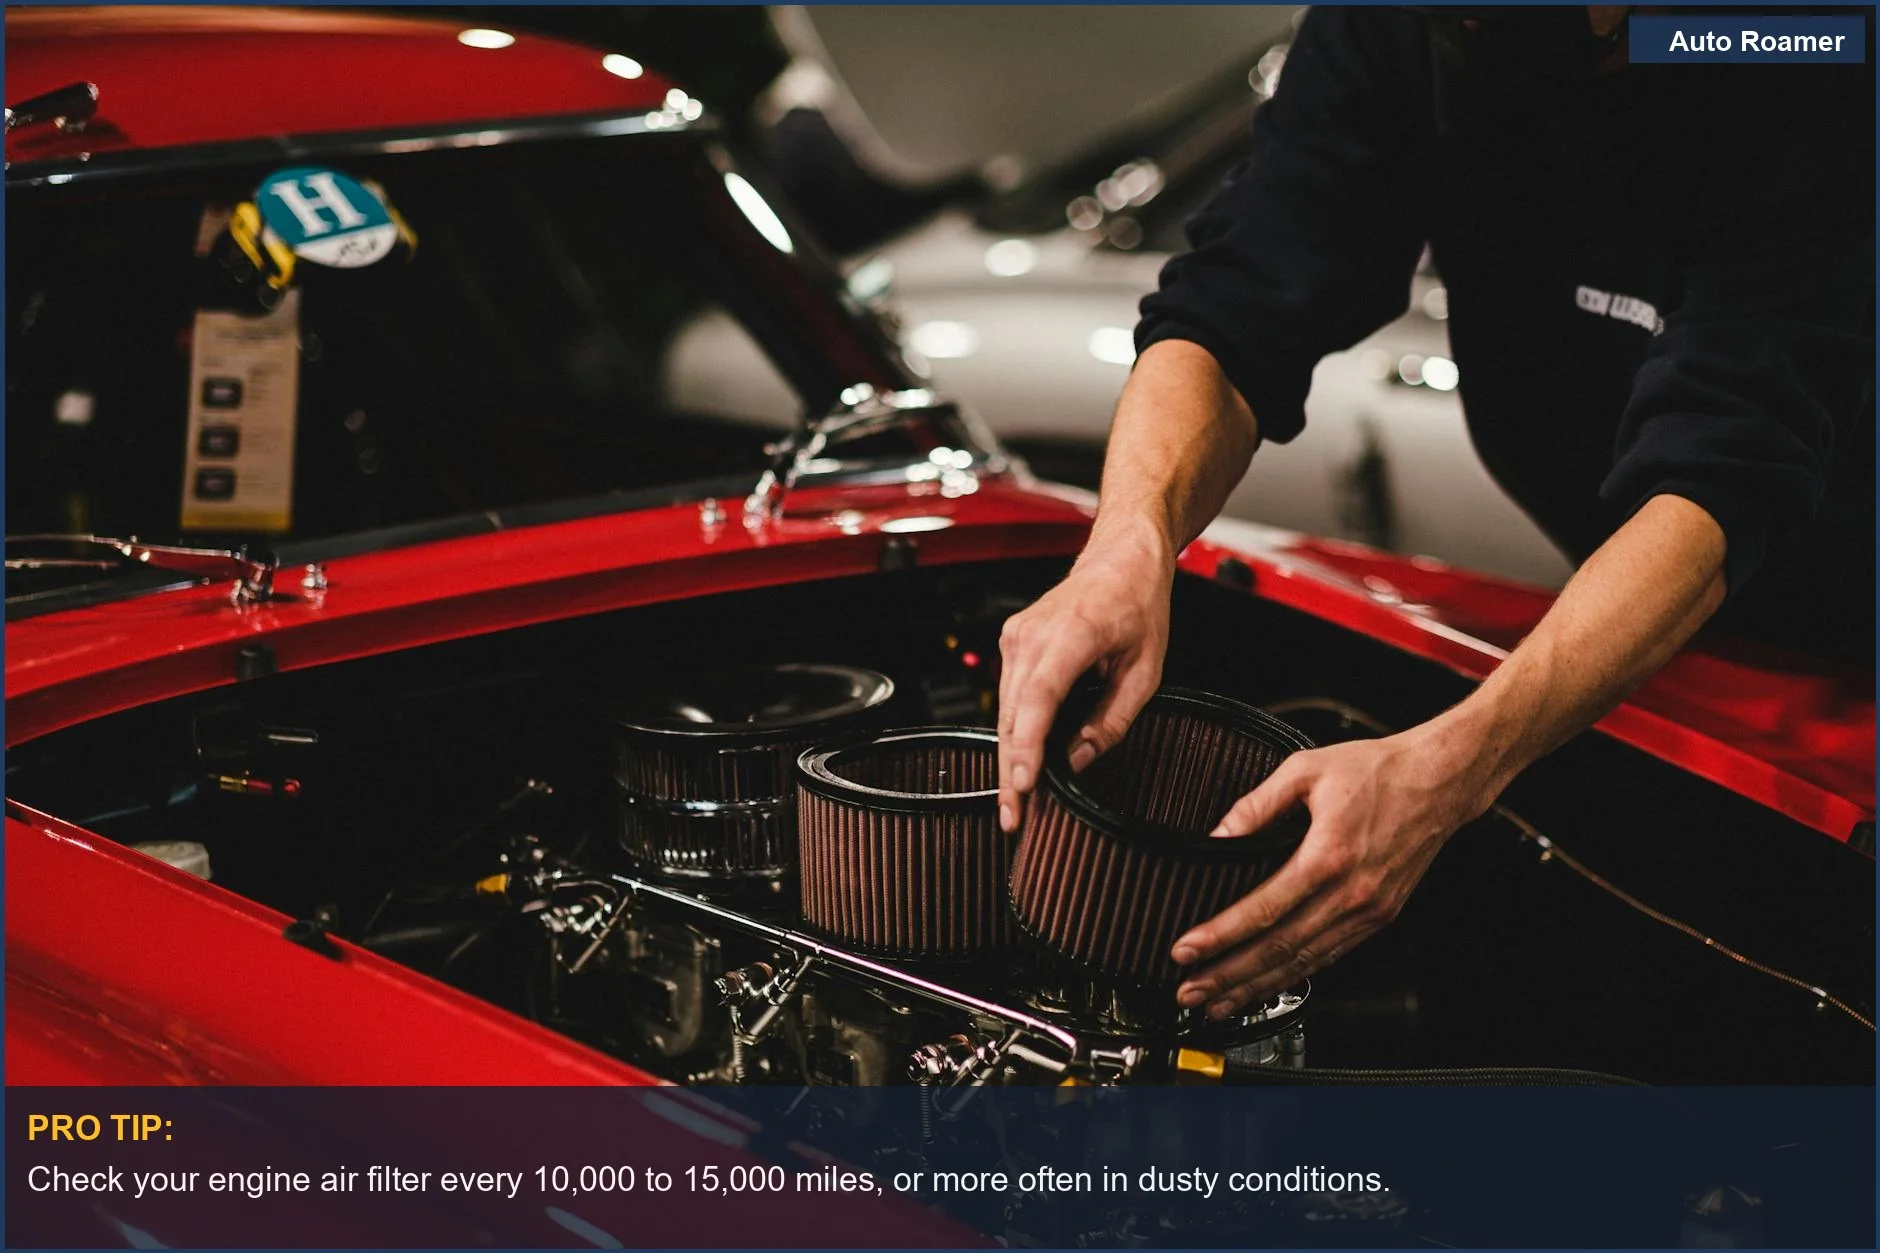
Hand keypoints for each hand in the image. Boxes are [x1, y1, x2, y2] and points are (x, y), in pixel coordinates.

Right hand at [997, 534, 1173, 832]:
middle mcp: (1032, 635)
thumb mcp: (1146, 670)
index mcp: (1072, 635)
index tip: (1024, 786)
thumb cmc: (1137, 603)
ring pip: (1006, 711)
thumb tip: (1079, 760)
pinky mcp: (1013, 643)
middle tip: (1014, 818)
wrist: (1121, 558)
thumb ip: (1112, 720)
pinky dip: (1015, 730)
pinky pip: (1009, 697)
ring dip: (1010, 756)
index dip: (1028, 748)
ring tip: (1015, 801)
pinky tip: (1021, 761)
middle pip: (1014, 717)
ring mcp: (1016, 637)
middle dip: (1012, 771)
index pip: (1038, 701)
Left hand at [1170, 725, 1492, 1018]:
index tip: (1185, 951)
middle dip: (1228, 976)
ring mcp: (1368, 910)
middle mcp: (1350, 893)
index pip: (1262, 910)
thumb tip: (1217, 835)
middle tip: (1189, 992)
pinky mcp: (1379, 917)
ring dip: (1257, 987)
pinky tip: (1268, 986)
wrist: (1440, 780)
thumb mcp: (1306, 770)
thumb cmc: (1378, 771)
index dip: (1219, 936)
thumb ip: (1256, 804)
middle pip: (1279, 948)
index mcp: (1328, 855)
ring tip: (1219, 1003)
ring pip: (1304, 962)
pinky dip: (1294, 977)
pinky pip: (1330, 956)